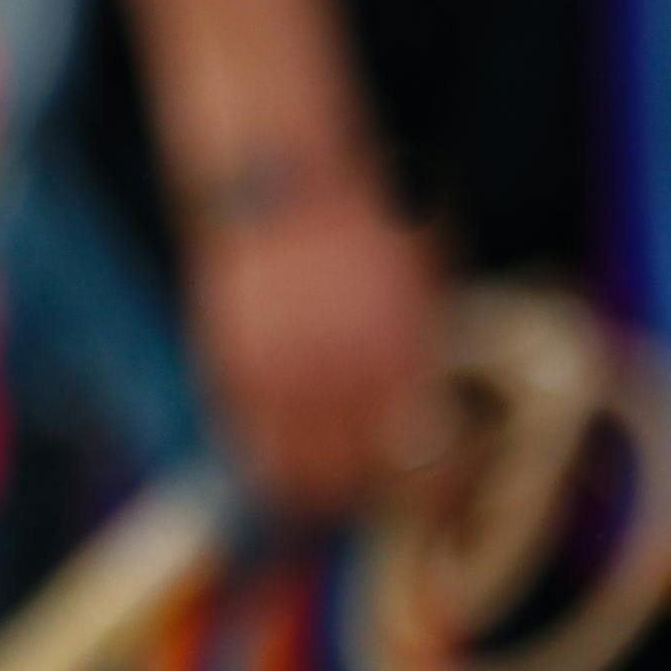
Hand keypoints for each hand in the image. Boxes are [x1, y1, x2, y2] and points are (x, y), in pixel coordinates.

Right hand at [184, 157, 441, 520]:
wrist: (282, 175)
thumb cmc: (373, 223)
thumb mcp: (428, 289)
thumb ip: (430, 359)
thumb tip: (440, 422)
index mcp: (403, 360)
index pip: (428, 468)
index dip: (437, 494)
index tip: (439, 494)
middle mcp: (340, 378)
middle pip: (358, 482)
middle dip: (372, 492)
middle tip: (380, 482)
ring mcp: (278, 375)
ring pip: (295, 475)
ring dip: (315, 485)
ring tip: (330, 476)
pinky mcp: (229, 366)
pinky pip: (248, 442)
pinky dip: (267, 455)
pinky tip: (284, 444)